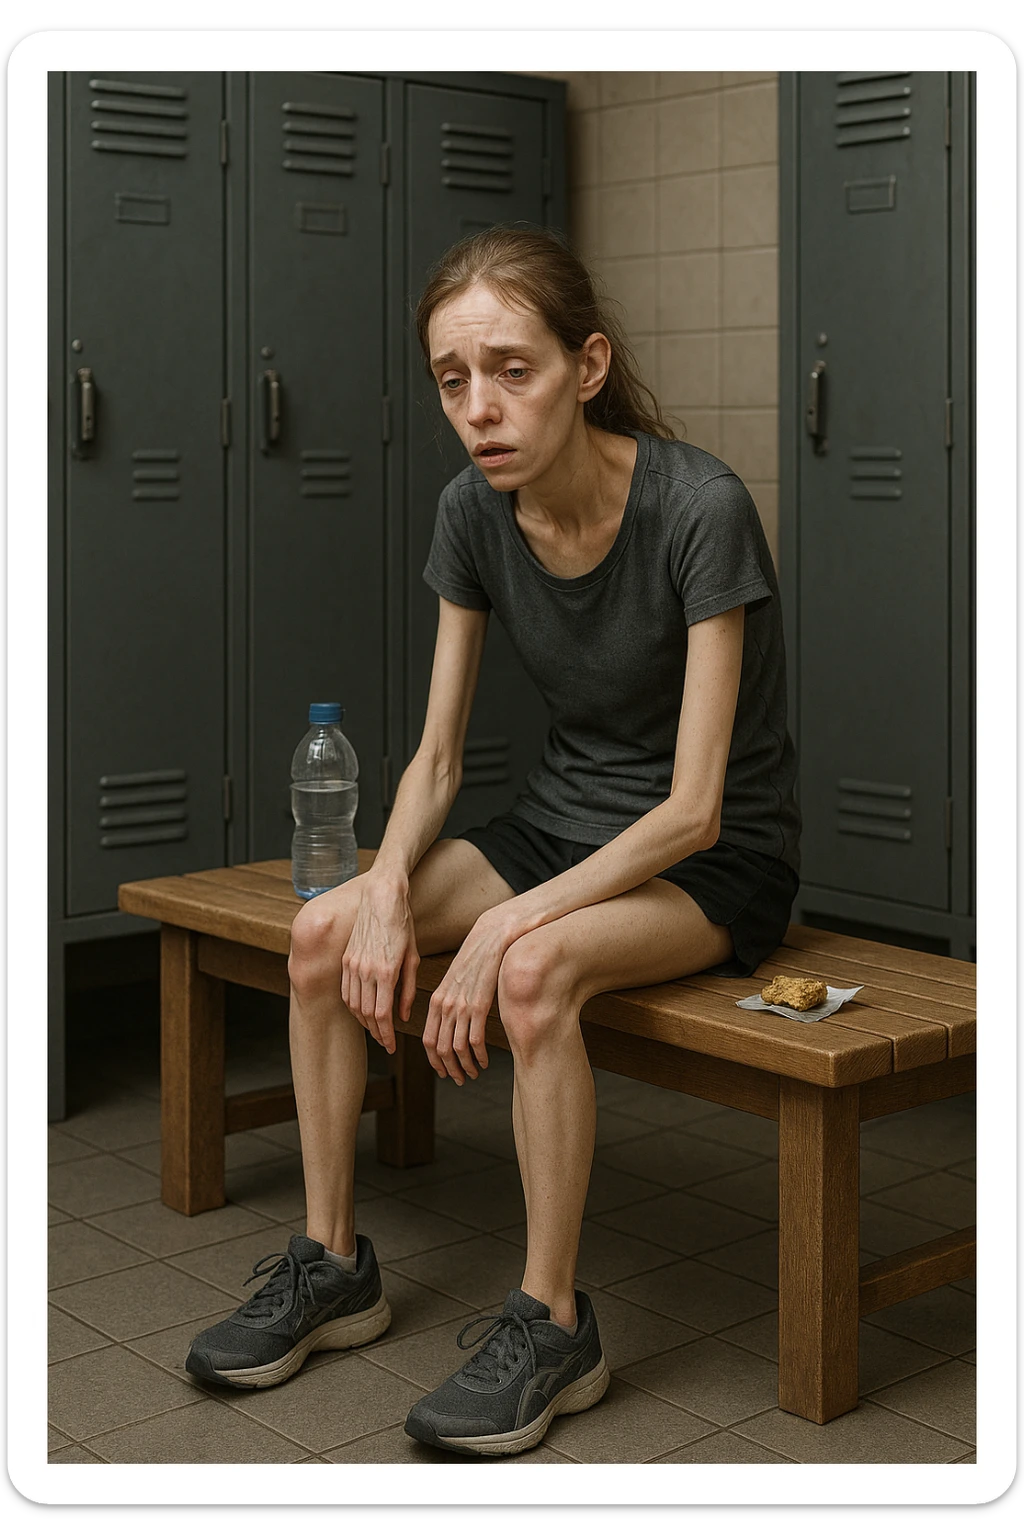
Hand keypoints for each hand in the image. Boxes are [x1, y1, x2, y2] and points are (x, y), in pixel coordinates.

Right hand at [341, 878, 419, 1054]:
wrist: (382, 897)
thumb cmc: (403, 926)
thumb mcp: (413, 958)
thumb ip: (407, 989)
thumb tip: (403, 1016)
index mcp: (385, 972)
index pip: (383, 1015)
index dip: (386, 1035)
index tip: (391, 1047)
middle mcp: (365, 971)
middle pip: (367, 1014)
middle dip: (376, 1032)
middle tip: (385, 1043)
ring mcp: (352, 965)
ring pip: (353, 1005)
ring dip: (363, 1021)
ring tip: (375, 1030)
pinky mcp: (345, 959)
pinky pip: (345, 991)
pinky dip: (352, 1006)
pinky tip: (361, 1011)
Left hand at [422, 916, 507, 1083]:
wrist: (489, 941)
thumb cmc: (473, 962)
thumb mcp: (453, 983)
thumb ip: (447, 1004)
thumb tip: (448, 1026)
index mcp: (436, 1002)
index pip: (428, 1040)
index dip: (434, 1061)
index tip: (442, 1072)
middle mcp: (445, 1006)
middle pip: (440, 1049)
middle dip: (449, 1069)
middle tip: (459, 1079)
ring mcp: (461, 1007)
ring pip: (456, 1049)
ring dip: (464, 1067)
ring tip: (473, 1074)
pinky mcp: (479, 1006)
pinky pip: (475, 1041)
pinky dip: (478, 1056)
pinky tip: (484, 1061)